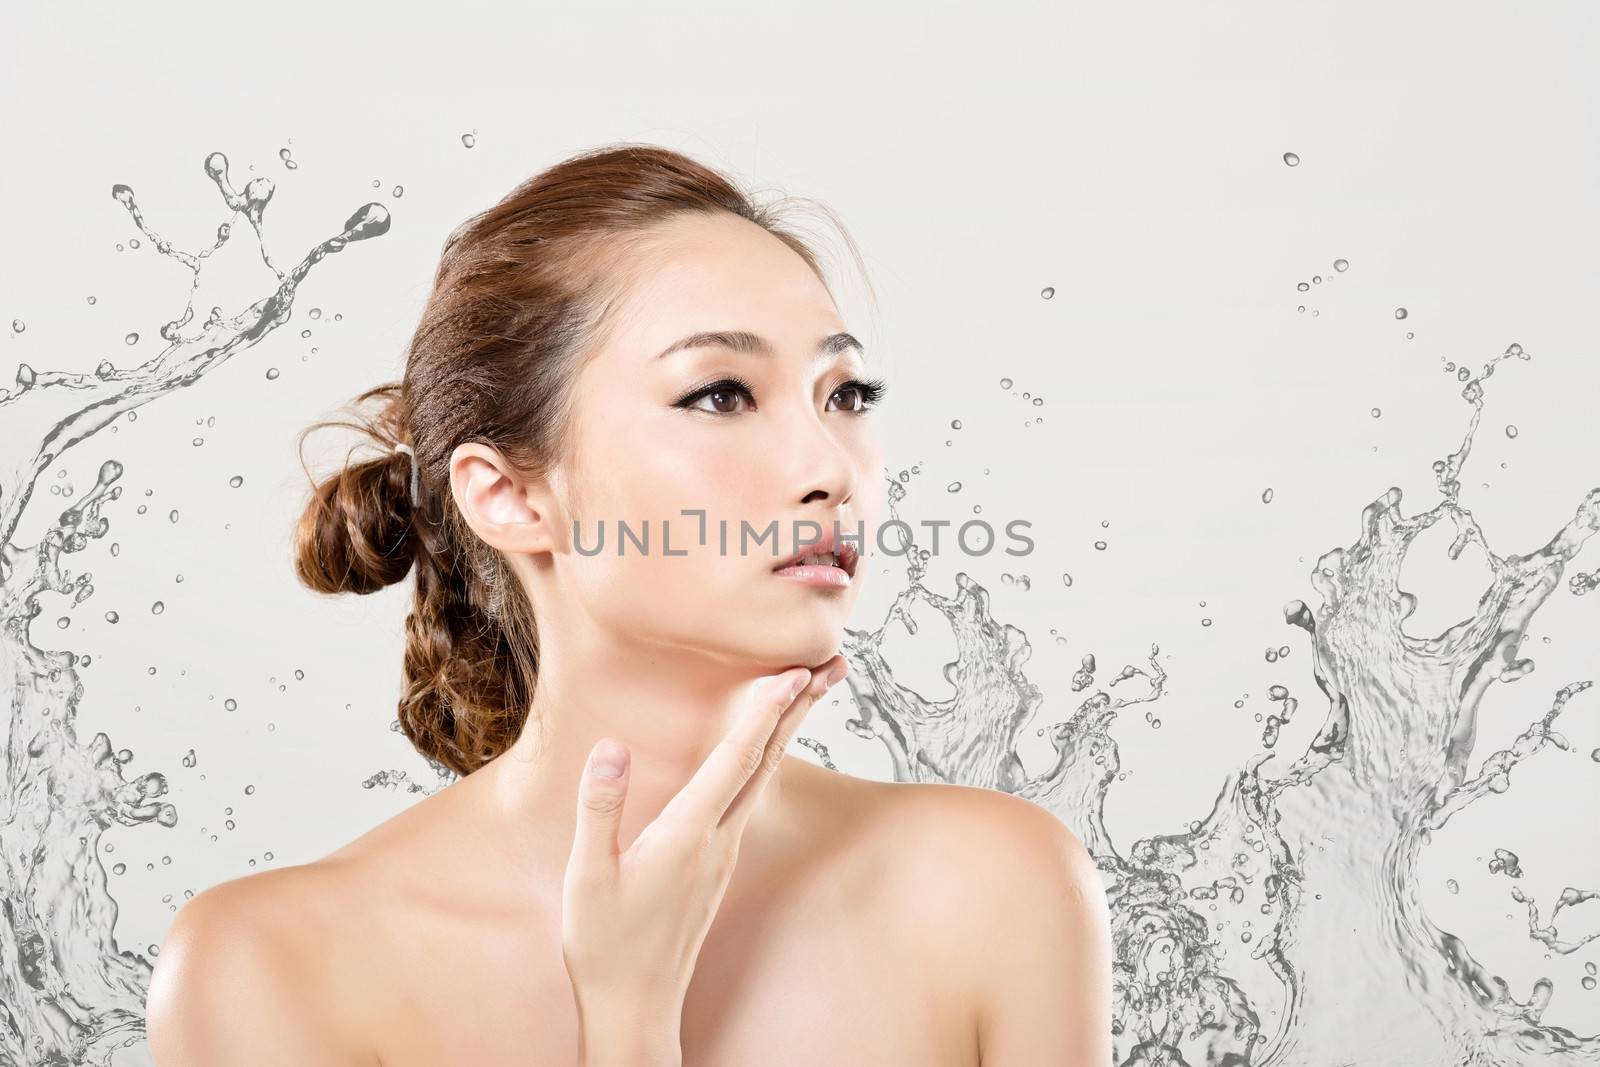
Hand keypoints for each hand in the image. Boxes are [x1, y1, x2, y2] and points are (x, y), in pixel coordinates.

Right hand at [560, 654, 849, 1065]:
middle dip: (800, 709)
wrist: (634, 1008)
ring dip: (786, 730)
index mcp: (688, 836)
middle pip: (767, 761)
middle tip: (834, 663)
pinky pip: (748, 797)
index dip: (765, 713)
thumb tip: (612, 748)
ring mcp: (721, 854)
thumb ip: (600, 809)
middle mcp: (718, 840)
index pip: (736, 760)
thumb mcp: (588, 878)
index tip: (796, 671)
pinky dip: (763, 759)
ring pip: (761, 778)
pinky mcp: (715, 865)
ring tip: (809, 692)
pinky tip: (763, 751)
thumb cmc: (605, 946)